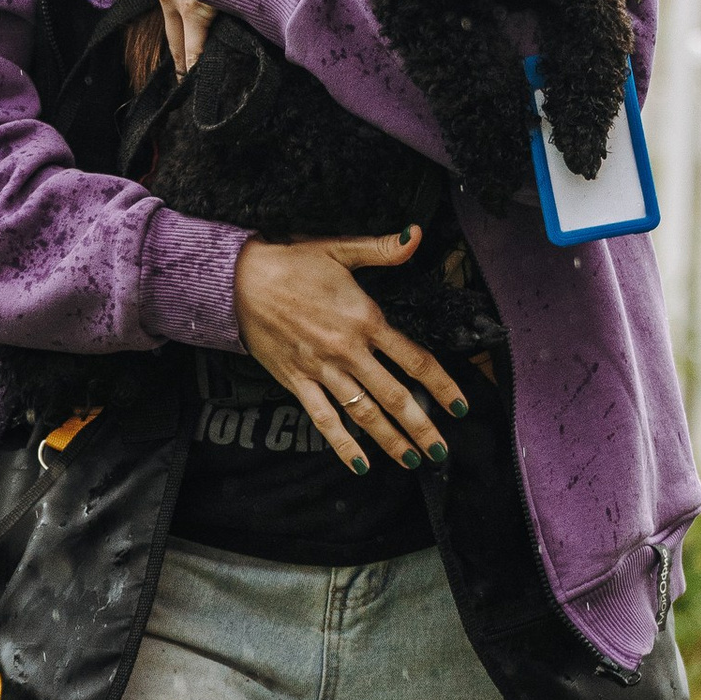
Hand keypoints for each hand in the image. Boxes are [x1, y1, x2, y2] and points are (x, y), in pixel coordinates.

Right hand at [234, 228, 471, 472]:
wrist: (239, 279)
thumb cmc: (292, 261)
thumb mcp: (340, 249)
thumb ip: (382, 249)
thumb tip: (416, 234)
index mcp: (365, 320)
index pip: (415, 359)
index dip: (441, 385)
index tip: (461, 406)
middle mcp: (348, 351)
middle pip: (394, 395)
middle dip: (422, 426)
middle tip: (442, 451)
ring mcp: (322, 370)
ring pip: (363, 413)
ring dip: (390, 439)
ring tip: (412, 460)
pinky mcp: (297, 381)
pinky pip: (323, 419)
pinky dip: (342, 444)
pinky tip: (360, 464)